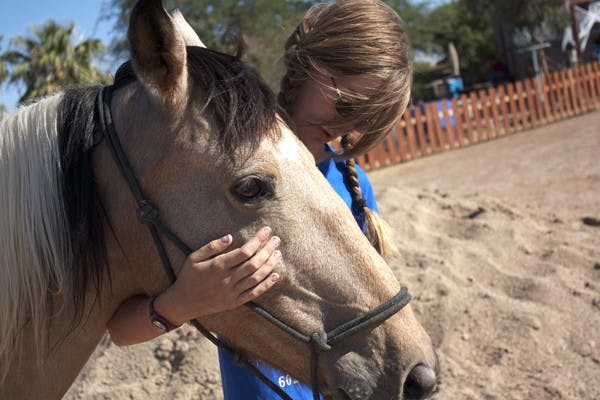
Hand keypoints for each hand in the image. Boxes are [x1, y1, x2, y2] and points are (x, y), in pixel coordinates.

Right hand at [154, 227, 280, 324]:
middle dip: (268, 250)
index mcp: (218, 266)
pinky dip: (266, 285)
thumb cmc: (188, 277)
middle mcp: (227, 279)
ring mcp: (232, 292)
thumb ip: (212, 246)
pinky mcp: (234, 303)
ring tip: (278, 254)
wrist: (182, 303)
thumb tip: (231, 236)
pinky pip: (253, 294)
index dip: (258, 240)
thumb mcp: (193, 257)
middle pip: (254, 263)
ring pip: (256, 277)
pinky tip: (275, 275)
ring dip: (269, 265)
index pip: (244, 251)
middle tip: (277, 240)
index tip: (266, 230)